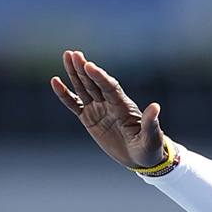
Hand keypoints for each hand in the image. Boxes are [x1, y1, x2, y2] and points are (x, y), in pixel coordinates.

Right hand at [50, 50, 165, 168]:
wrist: (141, 158)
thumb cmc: (150, 148)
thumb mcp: (151, 138)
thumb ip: (151, 122)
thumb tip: (156, 106)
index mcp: (124, 106)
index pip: (110, 87)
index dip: (99, 76)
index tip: (89, 65)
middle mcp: (110, 104)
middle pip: (95, 83)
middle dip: (84, 69)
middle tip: (74, 53)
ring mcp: (99, 109)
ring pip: (84, 88)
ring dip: (75, 74)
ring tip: (67, 57)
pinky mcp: (89, 119)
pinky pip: (74, 104)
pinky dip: (65, 94)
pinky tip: (55, 81)